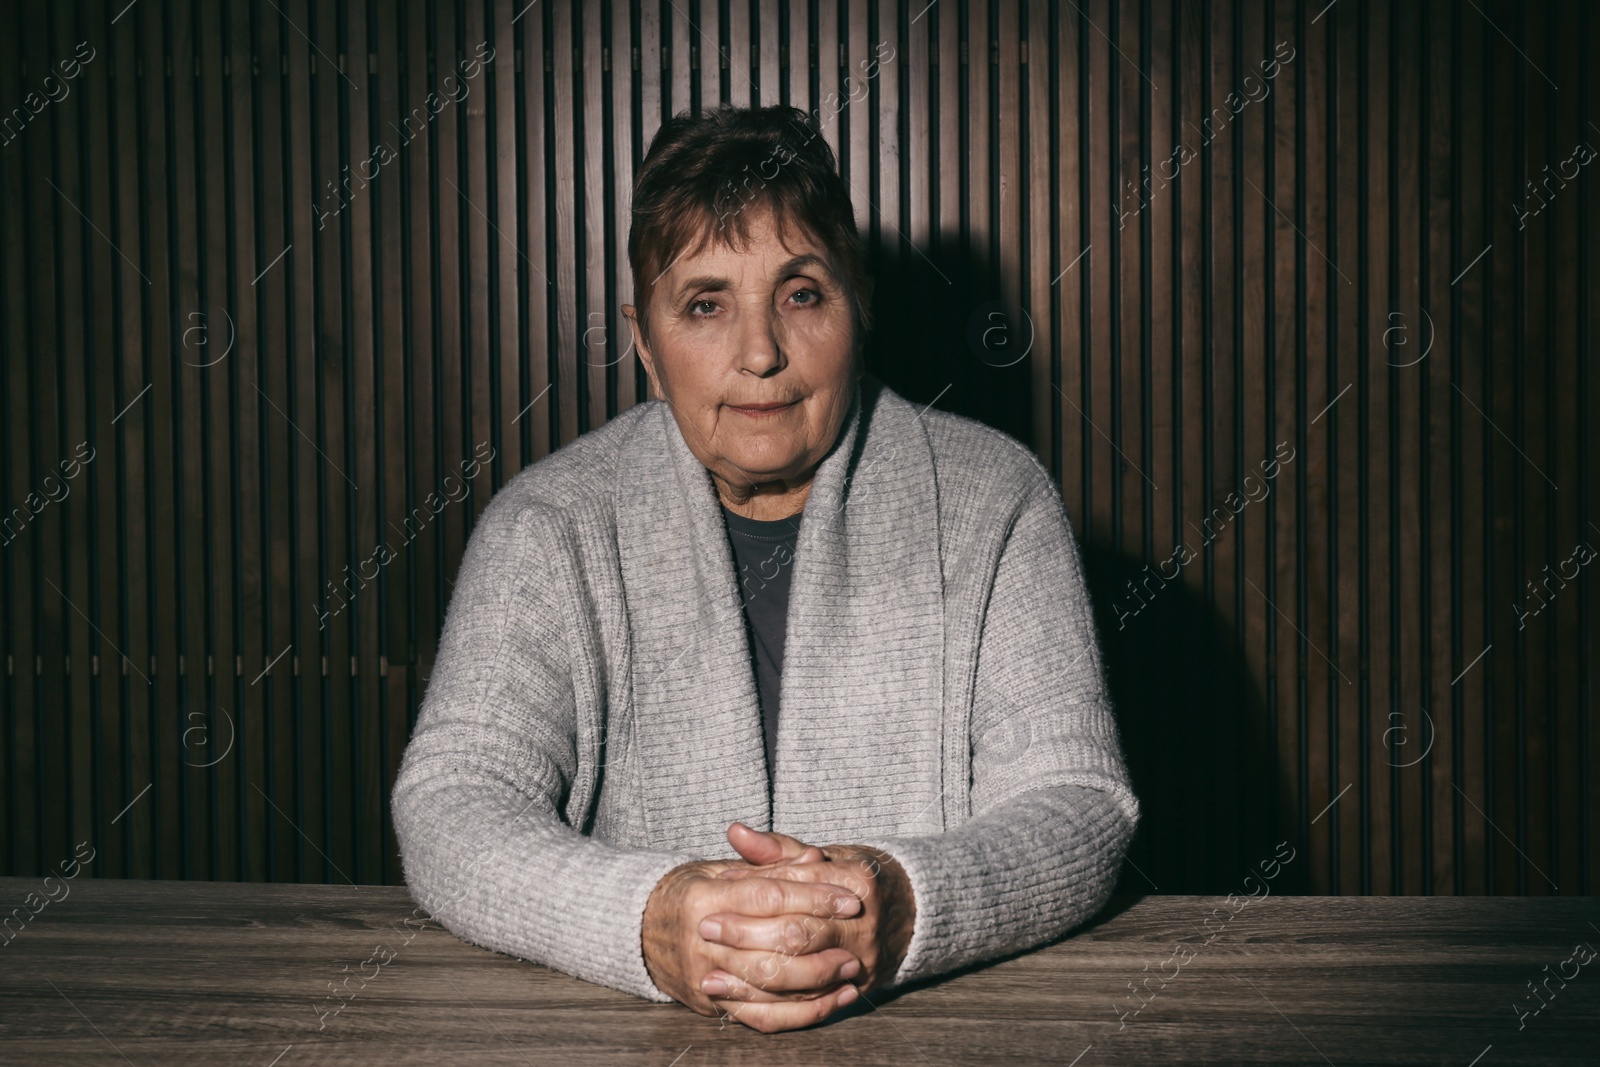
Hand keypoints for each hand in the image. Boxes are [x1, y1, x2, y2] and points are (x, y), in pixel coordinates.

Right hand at [642, 833, 865, 1032]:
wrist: (640, 930)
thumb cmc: (691, 892)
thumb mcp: (722, 867)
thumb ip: (769, 863)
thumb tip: (814, 858)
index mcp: (705, 897)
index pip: (768, 896)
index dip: (811, 896)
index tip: (847, 898)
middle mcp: (702, 940)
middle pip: (772, 945)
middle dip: (820, 942)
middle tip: (856, 936)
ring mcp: (706, 976)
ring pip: (771, 985)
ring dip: (818, 980)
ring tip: (850, 970)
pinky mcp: (712, 1005)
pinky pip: (763, 1017)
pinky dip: (803, 1014)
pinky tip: (832, 1001)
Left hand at [705, 824, 915, 1012]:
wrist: (906, 912)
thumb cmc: (851, 879)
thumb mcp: (823, 855)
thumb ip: (777, 849)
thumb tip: (735, 832)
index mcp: (856, 880)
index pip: (796, 884)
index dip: (755, 884)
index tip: (719, 884)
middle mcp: (862, 923)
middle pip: (796, 933)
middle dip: (746, 933)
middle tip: (706, 927)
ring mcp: (861, 959)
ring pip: (800, 974)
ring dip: (752, 975)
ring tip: (711, 970)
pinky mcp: (854, 987)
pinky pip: (807, 1005)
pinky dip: (770, 1003)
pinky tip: (738, 996)